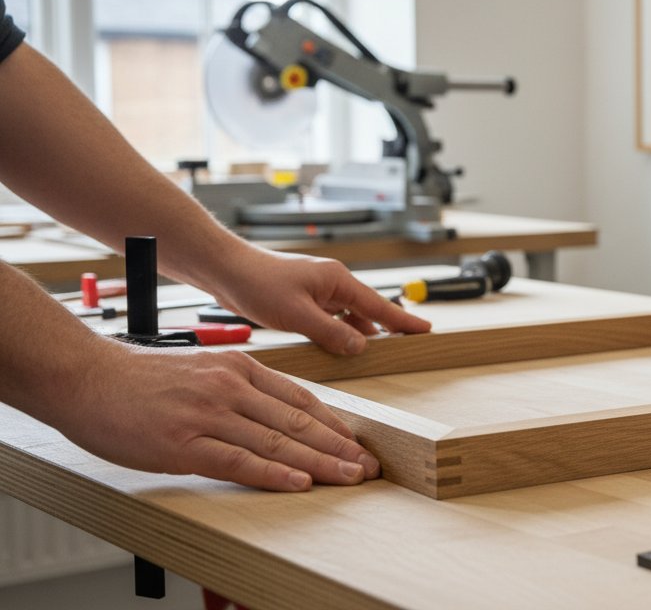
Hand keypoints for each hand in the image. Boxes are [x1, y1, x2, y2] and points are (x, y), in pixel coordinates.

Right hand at [58, 342, 377, 491]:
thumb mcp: (201, 371)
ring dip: (319, 463)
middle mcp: (230, 387)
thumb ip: (237, 389)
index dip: (333, 424)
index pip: (300, 398)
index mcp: (238, 368)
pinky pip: (239, 460)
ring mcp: (208, 414)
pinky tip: (300, 482)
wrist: (84, 377)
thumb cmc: (138, 380)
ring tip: (349, 477)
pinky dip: (274, 473)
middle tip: (367, 465)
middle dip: (338, 446)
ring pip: (277, 441)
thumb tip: (274, 412)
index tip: (357, 442)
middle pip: (298, 420)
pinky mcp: (183, 443)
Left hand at [207, 248, 430, 354]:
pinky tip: (342, 342)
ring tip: (380, 348)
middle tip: (409, 342)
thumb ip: (331, 332)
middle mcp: (332, 282)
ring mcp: (318, 289)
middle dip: (388, 325)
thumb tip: (361, 346)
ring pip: (349, 313)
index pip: (379, 304)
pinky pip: (332, 316)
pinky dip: (341, 329)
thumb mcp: (297, 314)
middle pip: (368, 308)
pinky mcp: (304, 297)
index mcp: (337, 280)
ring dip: (362, 330)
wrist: (226, 270)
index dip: (402, 320)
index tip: (425, 329)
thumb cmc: (258, 283)